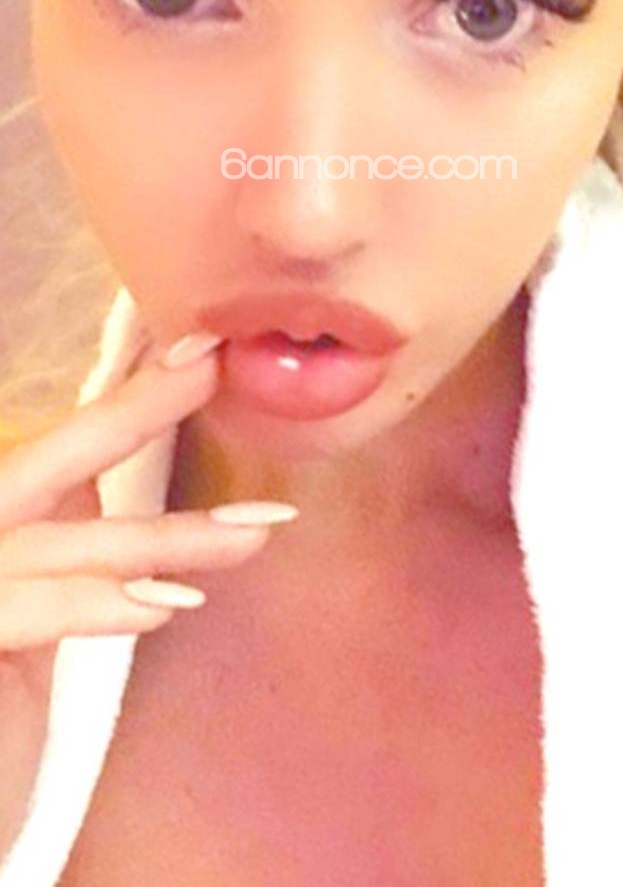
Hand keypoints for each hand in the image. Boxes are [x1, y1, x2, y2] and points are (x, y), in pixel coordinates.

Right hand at [0, 339, 295, 854]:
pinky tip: (166, 604)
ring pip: (63, 541)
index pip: (61, 446)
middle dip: (132, 407)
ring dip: (166, 534)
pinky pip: (24, 606)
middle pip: (47, 457)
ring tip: (255, 528)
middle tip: (210, 365)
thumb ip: (64, 551)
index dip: (125, 392)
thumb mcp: (37, 618)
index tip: (195, 347)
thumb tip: (116, 499)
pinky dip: (94, 603)